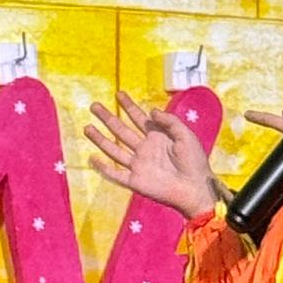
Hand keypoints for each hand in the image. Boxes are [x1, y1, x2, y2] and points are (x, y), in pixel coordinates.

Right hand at [86, 91, 221, 220]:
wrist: (195, 188)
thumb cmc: (195, 162)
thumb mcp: (186, 135)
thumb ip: (169, 121)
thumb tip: (151, 110)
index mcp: (157, 137)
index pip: (139, 118)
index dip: (129, 106)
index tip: (119, 94)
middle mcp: (145, 149)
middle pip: (121, 130)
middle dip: (108, 118)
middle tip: (94, 106)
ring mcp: (139, 165)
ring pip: (114, 149)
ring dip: (100, 139)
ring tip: (87, 127)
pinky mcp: (135, 182)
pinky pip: (116, 174)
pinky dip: (103, 168)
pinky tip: (92, 158)